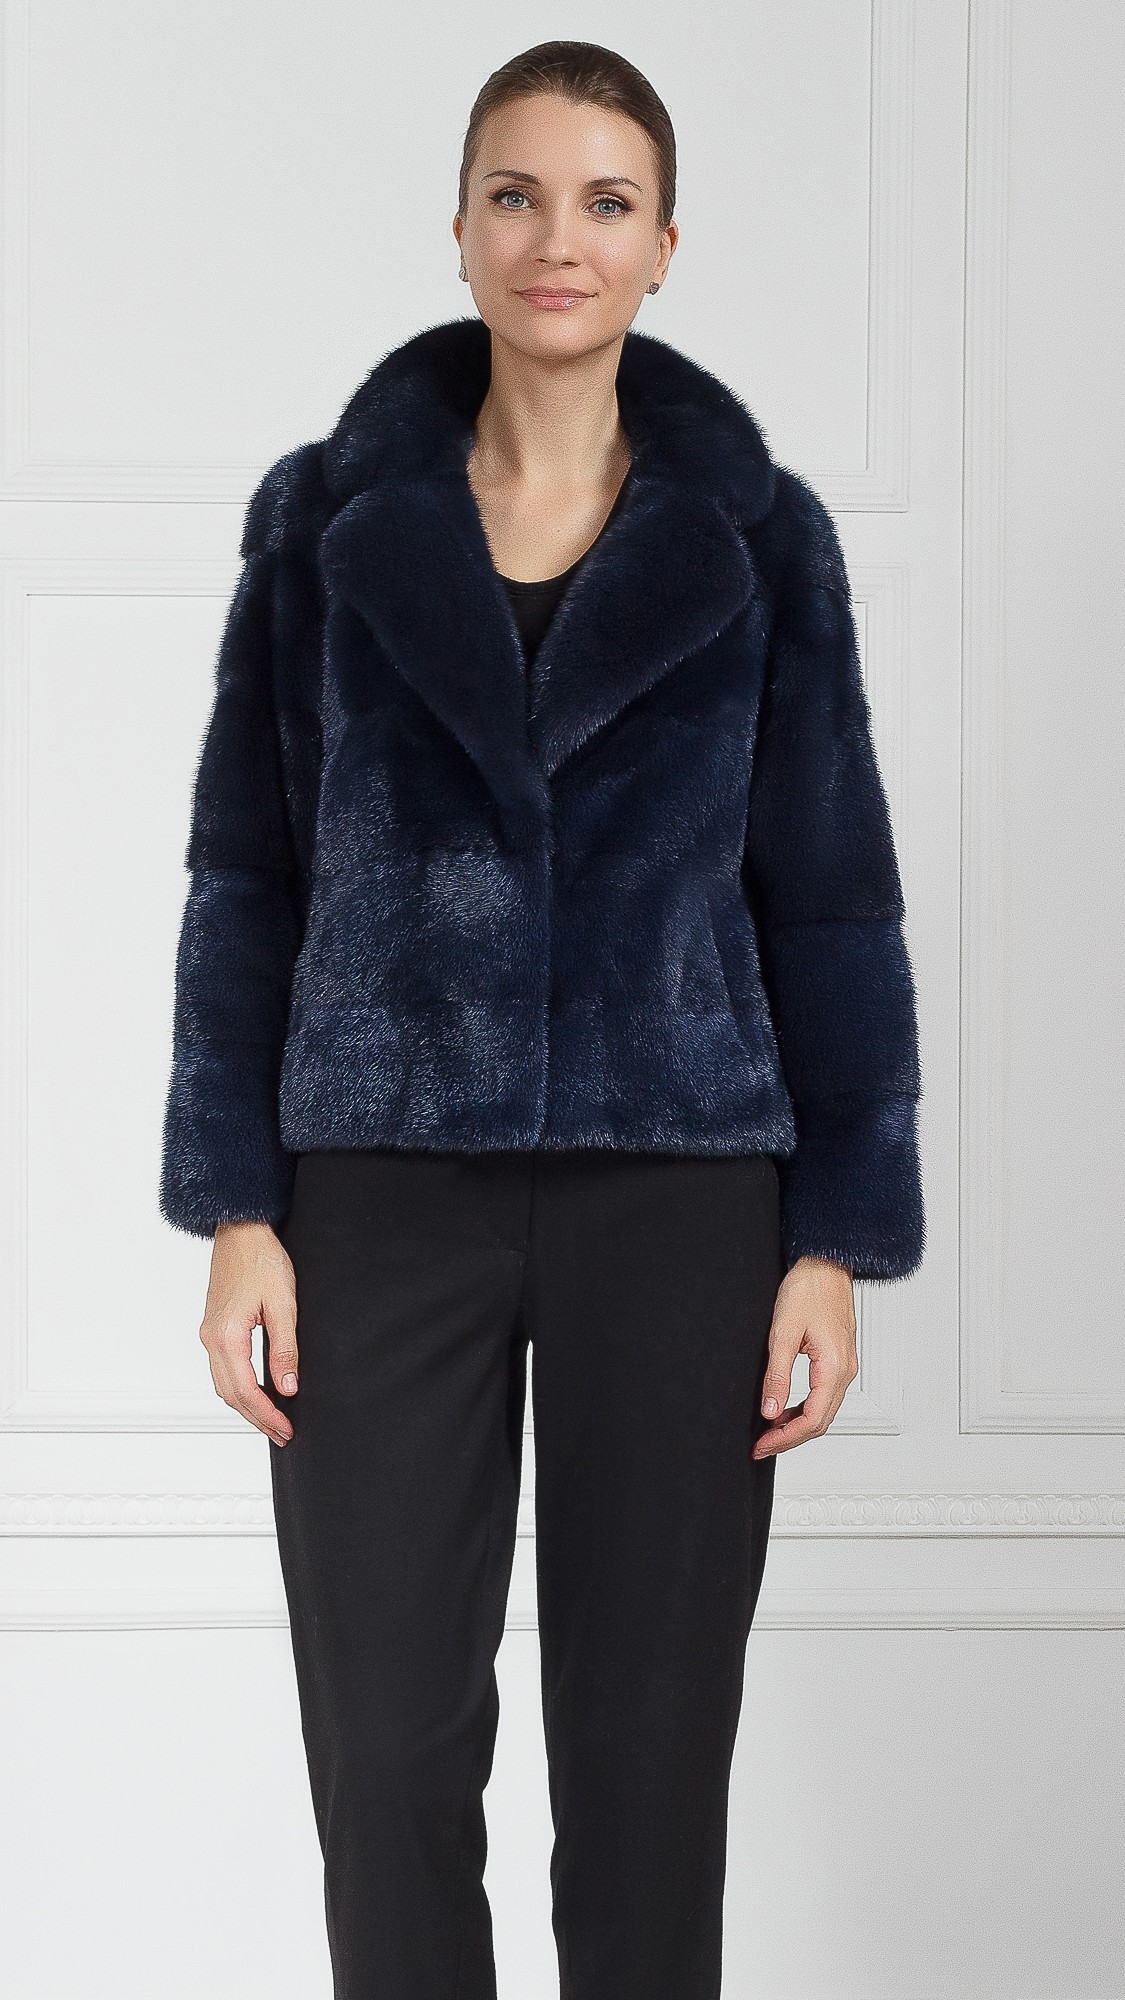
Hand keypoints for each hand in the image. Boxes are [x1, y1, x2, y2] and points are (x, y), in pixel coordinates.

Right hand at [199, 1220, 298, 1445]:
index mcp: (227, 1336)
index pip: (246, 1390)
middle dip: (257, 1418)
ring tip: (272, 1420)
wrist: (241, 1232)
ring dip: (247, 1406)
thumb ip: (285, 1349)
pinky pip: (223, 1369)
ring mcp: (209, 1334)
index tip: (286, 1429)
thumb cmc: (262, 1260)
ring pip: (224, 1384)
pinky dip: (239, 1387)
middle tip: (282, 1434)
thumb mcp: (284, 1304)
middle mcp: (211, 1339)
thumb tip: (288, 1387)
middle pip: (231, 1394)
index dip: (267, 1414)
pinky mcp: (214, 1328)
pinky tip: (257, 1392)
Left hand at [751, 1255, 857, 1458]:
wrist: (826, 1264)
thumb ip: (777, 1375)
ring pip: (823, 1412)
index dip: (785, 1438)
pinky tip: (784, 1410)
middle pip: (820, 1422)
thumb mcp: (784, 1332)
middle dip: (789, 1438)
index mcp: (834, 1368)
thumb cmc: (809, 1289)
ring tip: (769, 1432)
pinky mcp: (837, 1361)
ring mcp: (844, 1367)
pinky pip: (823, 1396)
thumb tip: (770, 1411)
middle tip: (761, 1446)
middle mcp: (845, 1372)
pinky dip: (803, 1410)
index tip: (762, 1445)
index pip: (812, 1420)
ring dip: (796, 1426)